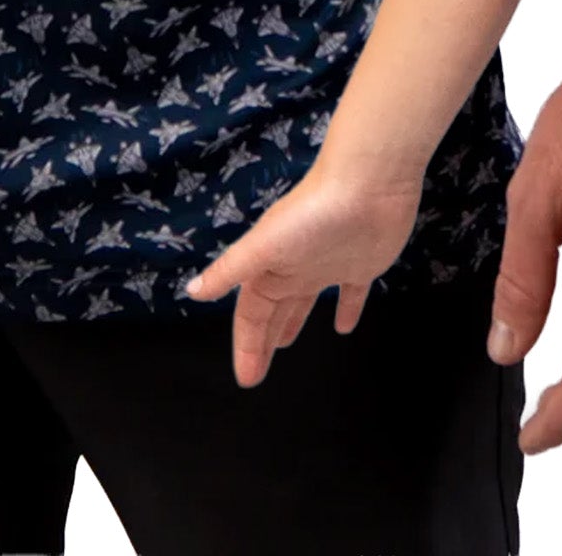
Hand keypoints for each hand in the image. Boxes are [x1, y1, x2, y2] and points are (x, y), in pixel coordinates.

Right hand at [185, 160, 424, 387]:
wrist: (369, 183)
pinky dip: (347, 310)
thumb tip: (193, 291)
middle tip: (258, 371)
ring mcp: (328, 264)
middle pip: (274, 310)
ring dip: (294, 321)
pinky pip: (351, 294)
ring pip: (305, 302)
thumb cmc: (312, 212)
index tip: (245, 378)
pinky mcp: (361, 264)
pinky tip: (344, 327)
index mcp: (270, 265)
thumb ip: (230, 270)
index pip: (251, 313)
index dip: (247, 344)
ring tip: (286, 343)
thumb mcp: (264, 246)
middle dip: (264, 339)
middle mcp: (296, 266)